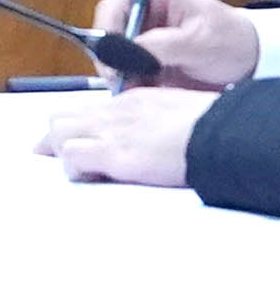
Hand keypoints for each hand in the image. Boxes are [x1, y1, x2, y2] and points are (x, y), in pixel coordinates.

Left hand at [22, 85, 214, 184]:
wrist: (222, 132)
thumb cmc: (213, 127)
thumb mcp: (180, 115)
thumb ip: (158, 123)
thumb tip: (156, 137)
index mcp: (134, 101)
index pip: (89, 111)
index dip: (76, 130)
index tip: (74, 145)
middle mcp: (116, 112)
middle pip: (61, 118)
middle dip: (57, 141)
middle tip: (65, 162)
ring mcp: (113, 131)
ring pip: (58, 134)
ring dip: (65, 156)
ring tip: (85, 174)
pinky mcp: (114, 153)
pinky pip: (72, 157)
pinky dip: (76, 170)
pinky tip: (94, 179)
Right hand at [109, 0, 266, 89]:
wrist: (250, 65)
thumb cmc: (231, 42)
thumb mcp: (199, 42)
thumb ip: (162, 45)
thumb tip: (126, 52)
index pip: (115, 6)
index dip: (108, 32)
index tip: (112, 61)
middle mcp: (143, 13)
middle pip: (108, 33)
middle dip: (110, 59)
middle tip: (120, 83)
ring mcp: (143, 38)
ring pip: (112, 56)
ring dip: (118, 75)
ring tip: (133, 92)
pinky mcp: (146, 61)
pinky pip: (125, 73)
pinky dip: (128, 85)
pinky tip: (140, 96)